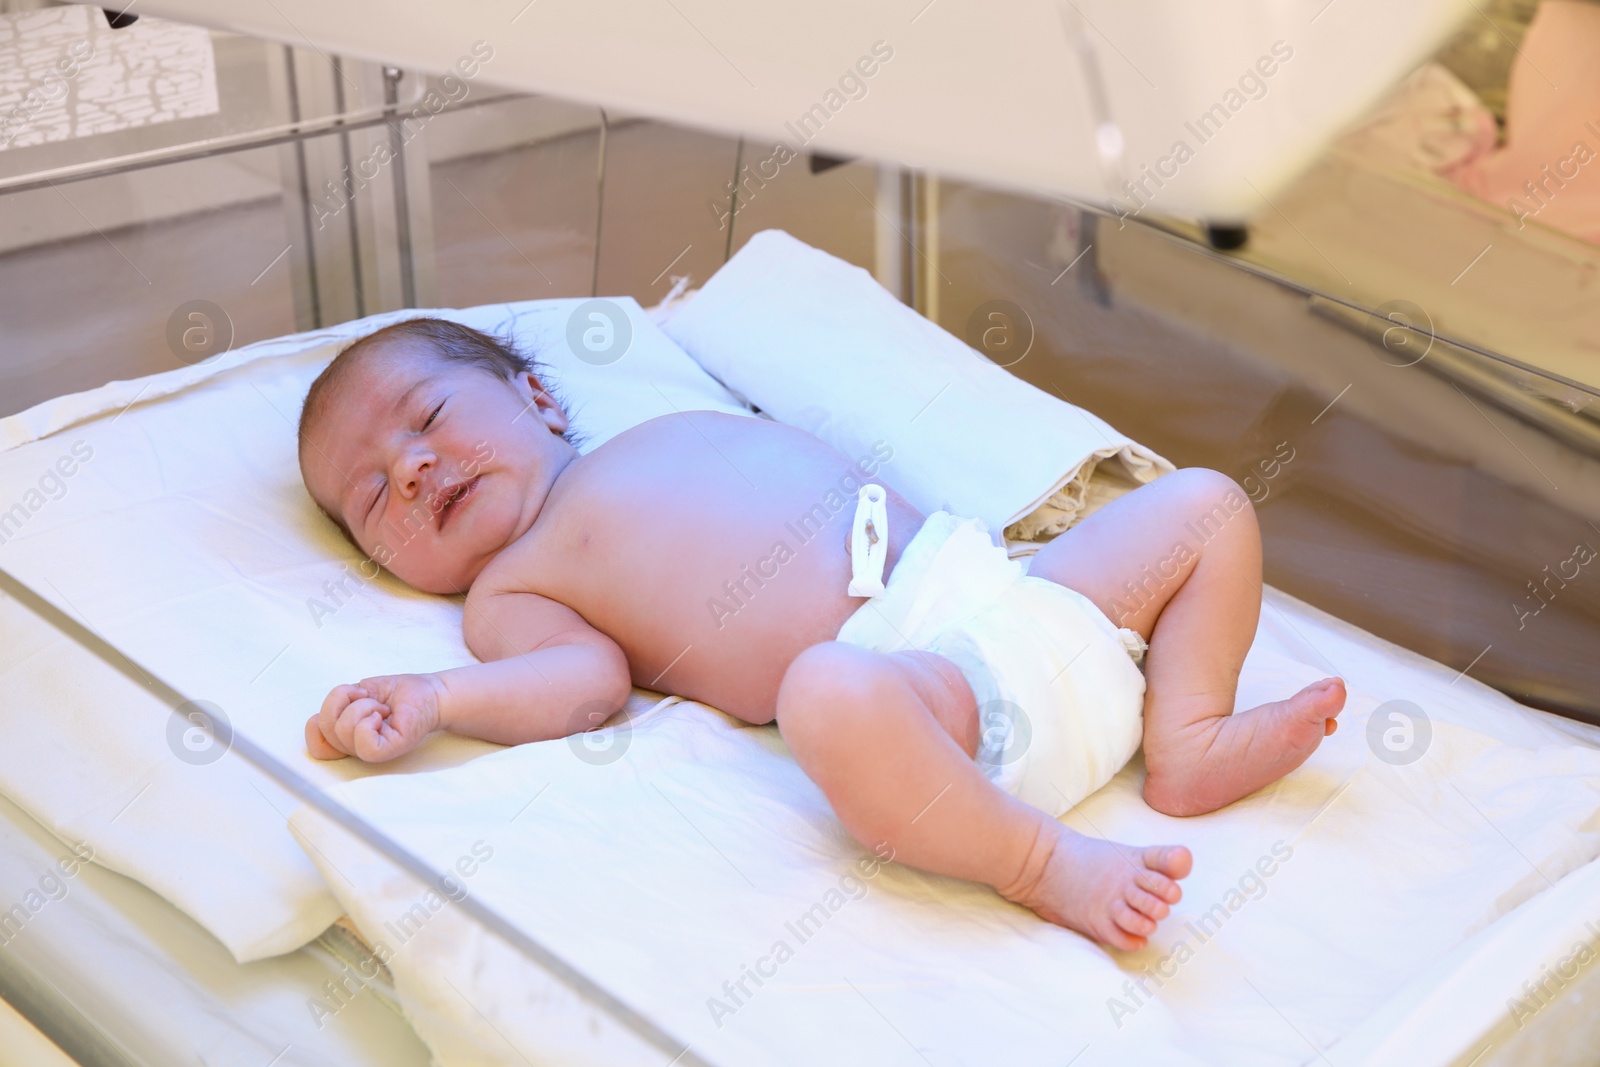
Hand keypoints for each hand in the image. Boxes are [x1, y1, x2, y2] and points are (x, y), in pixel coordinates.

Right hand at [306, 673, 445, 761]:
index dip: (321, 717)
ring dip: (363, 707)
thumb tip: (323, 715)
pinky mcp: (386, 751)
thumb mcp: (359, 691)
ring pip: (342, 730)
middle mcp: (354, 746)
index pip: (314, 740)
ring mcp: (369, 751)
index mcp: (346, 734)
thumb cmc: (400, 692)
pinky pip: (362, 742)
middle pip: (324, 727)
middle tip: (373, 701)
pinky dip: (369, 720)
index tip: (349, 697)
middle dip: (346, 700)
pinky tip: (384, 717)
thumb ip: (337, 704)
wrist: (432, 693)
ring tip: (383, 709)